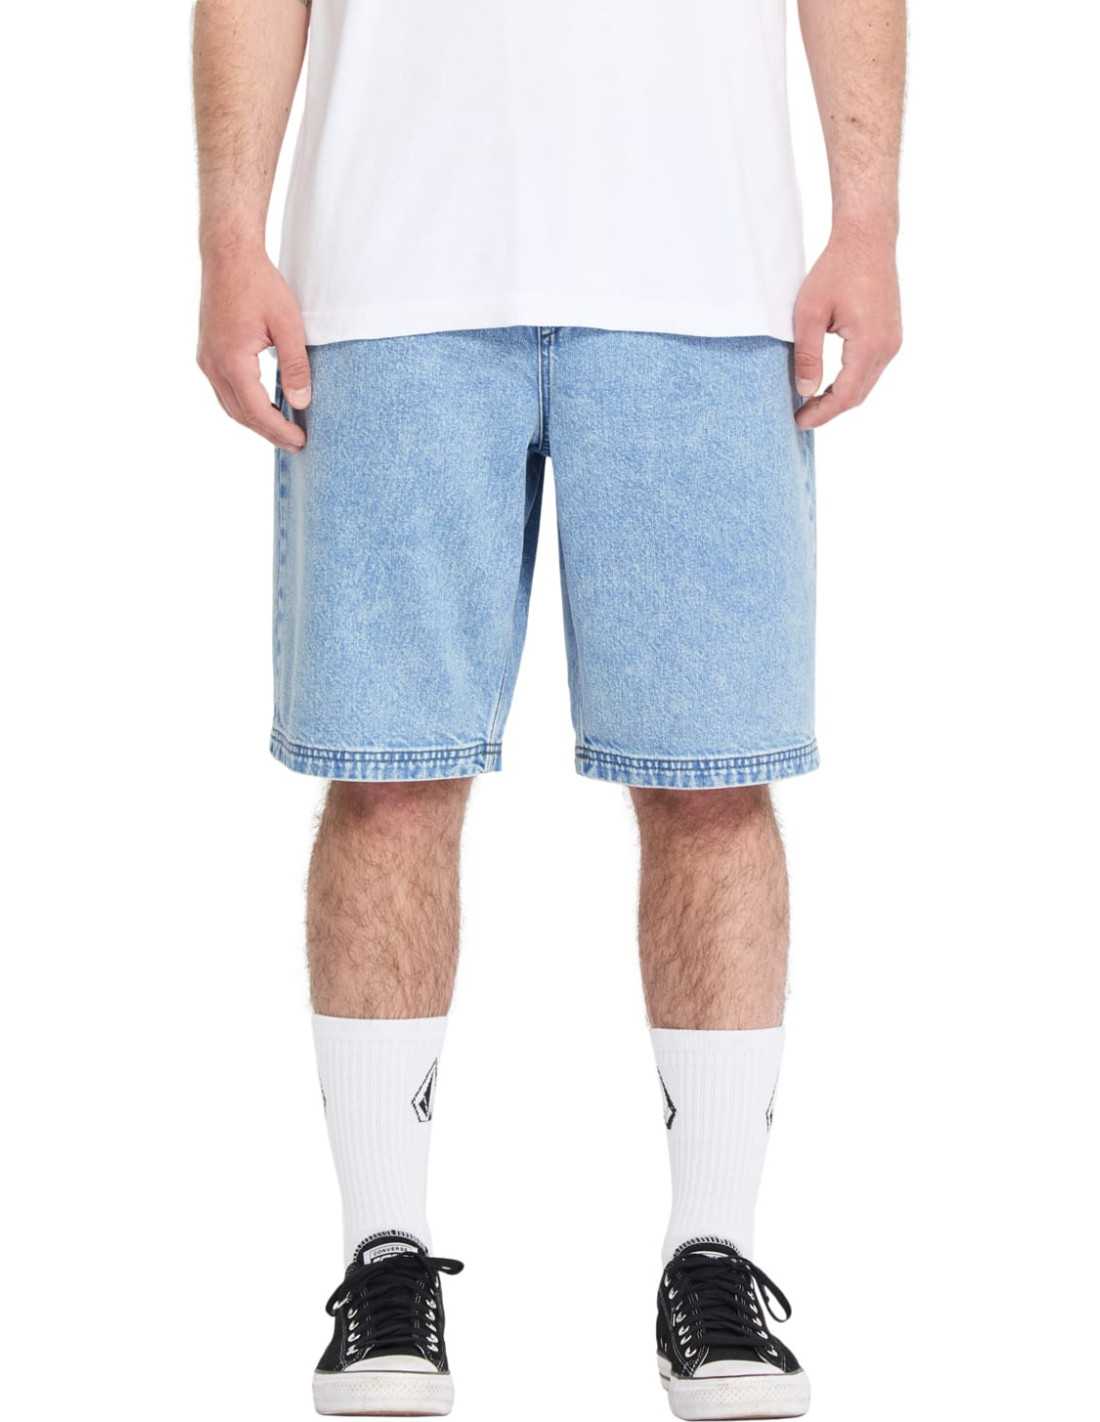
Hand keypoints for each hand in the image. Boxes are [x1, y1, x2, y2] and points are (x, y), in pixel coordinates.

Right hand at [198, 248, 310, 450]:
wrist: (228, 256)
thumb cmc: (259, 284)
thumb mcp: (288, 325)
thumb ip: (295, 366)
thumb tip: (302, 402)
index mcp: (232, 361)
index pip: (257, 411)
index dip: (279, 430)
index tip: (301, 441)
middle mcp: (213, 365)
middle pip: (241, 414)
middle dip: (268, 432)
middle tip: (295, 444)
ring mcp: (206, 360)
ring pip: (230, 405)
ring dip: (255, 421)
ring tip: (281, 430)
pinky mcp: (207, 353)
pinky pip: (224, 390)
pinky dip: (244, 404)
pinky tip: (263, 406)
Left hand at [793, 228, 901, 429]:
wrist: (866, 238)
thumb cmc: (835, 270)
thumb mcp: (809, 313)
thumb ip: (807, 355)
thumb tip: (805, 392)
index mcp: (869, 344)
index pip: (846, 395)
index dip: (821, 413)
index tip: (798, 422)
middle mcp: (888, 347)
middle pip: (858, 395)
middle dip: (829, 409)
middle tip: (800, 417)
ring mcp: (893, 341)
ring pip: (865, 384)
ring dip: (840, 397)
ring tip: (810, 403)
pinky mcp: (891, 334)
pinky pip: (870, 369)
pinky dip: (850, 381)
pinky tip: (828, 383)